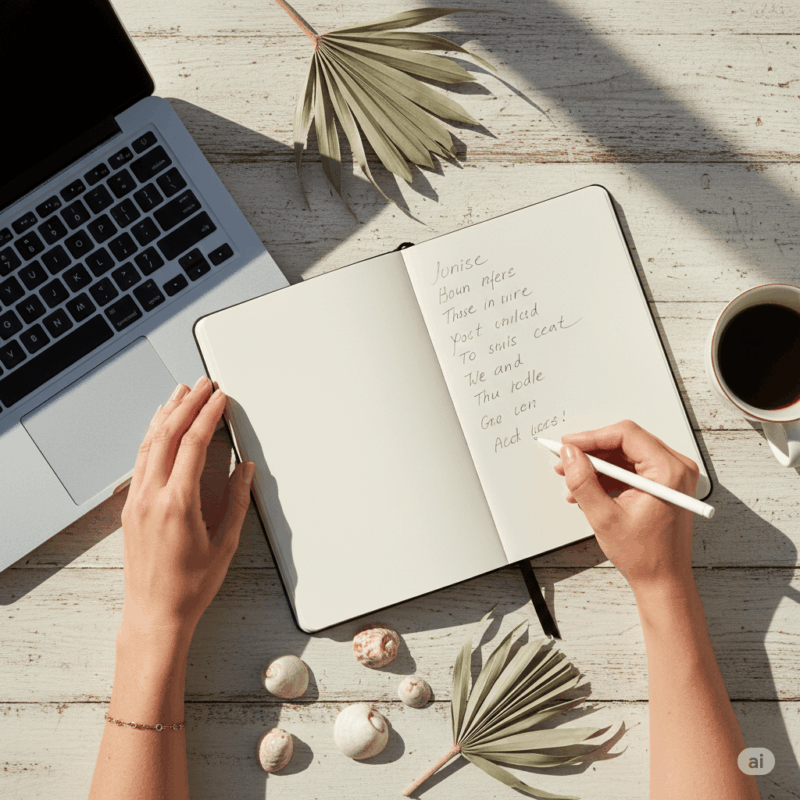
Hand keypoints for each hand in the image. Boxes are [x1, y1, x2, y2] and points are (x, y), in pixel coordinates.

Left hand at [119, 376, 254, 643]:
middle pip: (168, 435)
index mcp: (177, 504)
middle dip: (187, 404)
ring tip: (180, 393)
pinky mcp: (130, 508)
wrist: (154, 614)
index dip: (207, 415)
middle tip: (203, 384)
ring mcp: (136, 501)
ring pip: (148, 444)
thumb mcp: (224, 544)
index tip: (219, 397)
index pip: (192, 445)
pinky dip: (151, 436)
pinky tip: (158, 428)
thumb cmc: (189, 587)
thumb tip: (244, 470)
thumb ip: (236, 501)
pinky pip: (140, 460)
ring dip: (166, 415)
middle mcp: (151, 497)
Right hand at [553, 420, 699, 592]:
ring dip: (597, 465)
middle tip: (566, 461)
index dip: (591, 437)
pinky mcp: (665, 483)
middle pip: (626, 442)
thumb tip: (570, 454)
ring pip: (626, 454)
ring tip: (573, 480)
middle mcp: (676, 468)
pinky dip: (608, 476)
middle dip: (592, 451)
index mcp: (669, 472)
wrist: (663, 580)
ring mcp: (672, 475)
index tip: (568, 445)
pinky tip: (589, 489)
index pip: (626, 435)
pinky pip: (631, 468)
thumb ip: (583, 481)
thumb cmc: (645, 556)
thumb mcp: (604, 517)